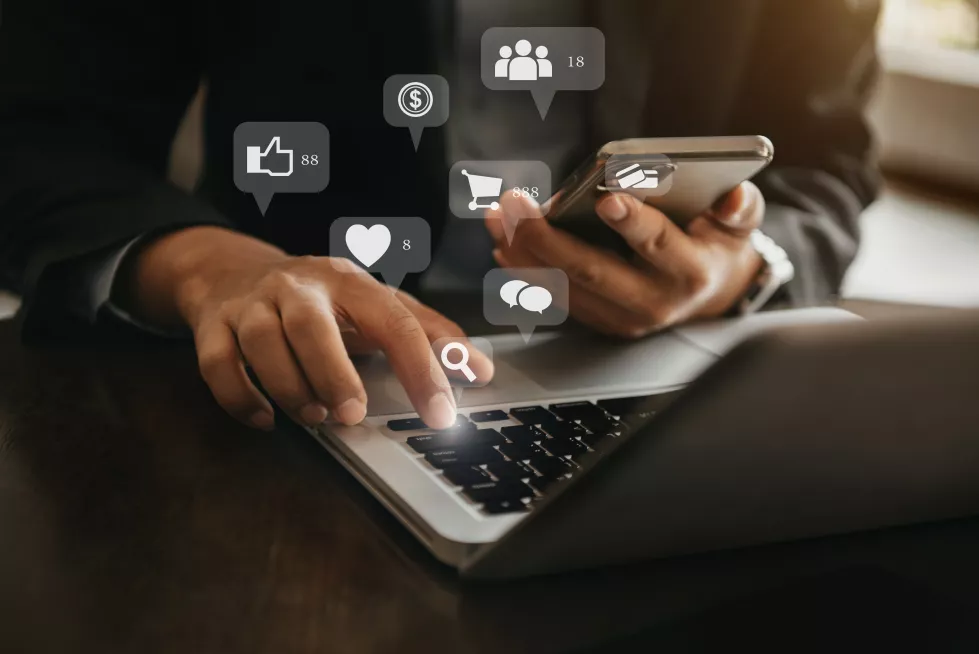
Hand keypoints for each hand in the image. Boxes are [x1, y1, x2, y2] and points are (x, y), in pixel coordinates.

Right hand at [113, 226, 492, 430]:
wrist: (234, 271)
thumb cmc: (319, 299)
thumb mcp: (375, 305)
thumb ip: (429, 335)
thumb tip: (480, 371)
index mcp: (349, 281)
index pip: (394, 321)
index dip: (421, 368)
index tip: (440, 415)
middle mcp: (298, 287)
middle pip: (312, 324)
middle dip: (334, 373)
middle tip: (352, 415)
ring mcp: (251, 304)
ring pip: (262, 343)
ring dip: (290, 388)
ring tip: (314, 415)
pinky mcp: (213, 325)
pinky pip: (217, 364)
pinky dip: (239, 397)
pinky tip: (265, 417)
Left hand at [485, 182, 764, 337]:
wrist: (709, 295)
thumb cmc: (716, 245)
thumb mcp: (738, 225)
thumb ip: (740, 208)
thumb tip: (734, 196)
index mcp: (689, 271)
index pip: (657, 245)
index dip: (632, 222)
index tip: (606, 197)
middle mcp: (652, 301)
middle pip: (592, 271)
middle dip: (547, 237)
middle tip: (516, 205)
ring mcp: (621, 317)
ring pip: (563, 286)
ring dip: (523, 252)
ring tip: (498, 217)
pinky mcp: (599, 321)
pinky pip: (555, 298)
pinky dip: (525, 271)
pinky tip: (503, 244)